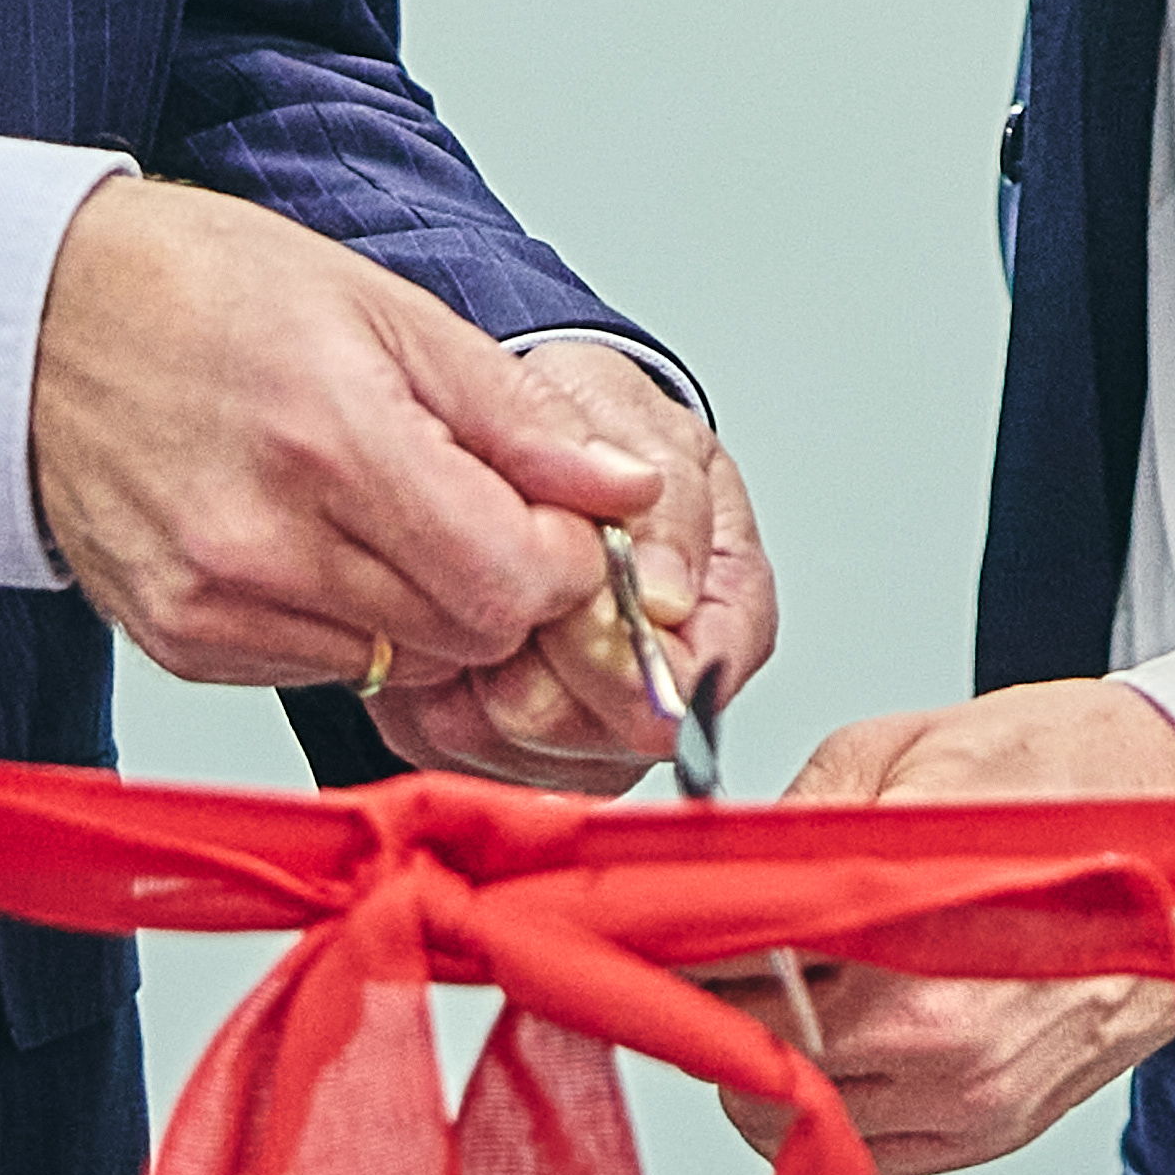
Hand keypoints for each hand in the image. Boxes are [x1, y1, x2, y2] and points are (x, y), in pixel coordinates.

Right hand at [27, 179, 655, 694]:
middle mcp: (266, 540)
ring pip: (401, 663)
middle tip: (466, 501)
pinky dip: (343, 619)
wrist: (32, 317)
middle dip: (498, 579)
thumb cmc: (198, 287)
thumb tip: (627, 493)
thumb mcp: (383, 308)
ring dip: (422, 604)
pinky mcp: (180, 641)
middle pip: (468, 635)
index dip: (562, 557)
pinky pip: (319, 668)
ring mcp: (214, 603)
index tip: (553, 514)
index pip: (515, 581)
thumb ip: (516, 417)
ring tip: (370, 504)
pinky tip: (304, 536)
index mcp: (333, 439)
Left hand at [371, 349, 782, 795]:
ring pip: (532, 749)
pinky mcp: (516, 746)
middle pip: (607, 731)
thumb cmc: (586, 426)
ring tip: (475, 593)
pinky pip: (470, 752)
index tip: (572, 599)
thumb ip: (665, 505)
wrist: (513, 434)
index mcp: (729, 609)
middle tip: (510, 582)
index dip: (625, 650)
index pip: (693, 682)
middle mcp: (669, 685)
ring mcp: (594, 728)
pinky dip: (445, 693)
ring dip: (488, 671)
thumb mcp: (638, 422)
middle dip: (545, 658)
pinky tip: (450, 628)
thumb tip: (665, 596)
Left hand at [713, 680, 1174, 1174]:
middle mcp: (944, 1036)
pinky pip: (862, 1152)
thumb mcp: (904, 751)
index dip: (672, 946)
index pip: (737, 971)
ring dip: (764, 1062)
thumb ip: (790, 824)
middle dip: (713, 1004)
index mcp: (914, 932)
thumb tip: (691, 865)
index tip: (642, 920)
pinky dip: (826, 1103)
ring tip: (780, 984)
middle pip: (752, 1060)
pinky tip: (839, 1029)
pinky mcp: (996, 1131)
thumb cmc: (1064, 773)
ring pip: (795, 1123)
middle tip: (704, 946)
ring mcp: (975, 1098)